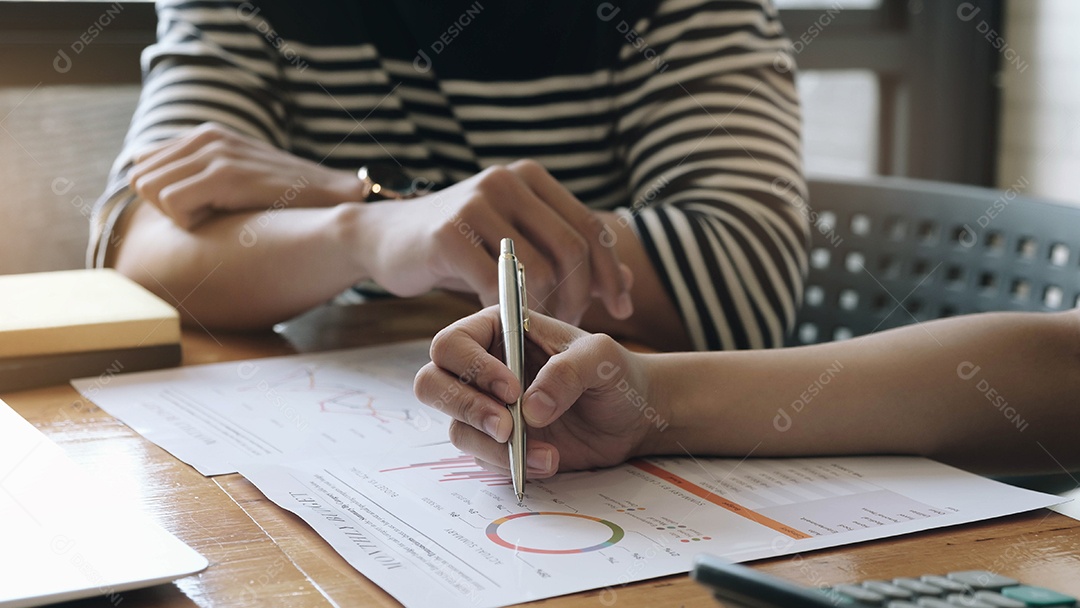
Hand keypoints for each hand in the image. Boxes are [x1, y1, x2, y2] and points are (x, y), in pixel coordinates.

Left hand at [129, 123, 362, 228]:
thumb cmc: (287, 202)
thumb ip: (199, 174)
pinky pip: (172, 204)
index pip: (143, 163)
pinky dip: (189, 223)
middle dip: (164, 206)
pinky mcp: (224, 174)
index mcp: (207, 135)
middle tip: (207, 216)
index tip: (198, 209)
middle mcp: (207, 137)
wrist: (333, 200)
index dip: (163, 195)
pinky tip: (224, 221)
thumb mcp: (239, 177)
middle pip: (140, 178)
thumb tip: (149, 183)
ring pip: (149, 189)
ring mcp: (216, 153)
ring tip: (218, 217)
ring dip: (177, 214)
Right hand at [360, 160, 632, 323]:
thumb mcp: (518, 242)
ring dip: (545, 310)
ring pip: (540, 271)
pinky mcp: (448, 234)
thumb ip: (569, 256)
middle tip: (570, 325)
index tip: (622, 310)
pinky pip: (496, 286)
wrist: (384, 239)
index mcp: (531, 178)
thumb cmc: (460, 247)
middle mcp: (507, 182)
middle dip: (581, 296)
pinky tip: (498, 320)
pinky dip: (505, 312)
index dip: (612, 273)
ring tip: (535, 327)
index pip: (590, 228)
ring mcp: (476, 203)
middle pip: (573, 249)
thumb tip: (630, 281)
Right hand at [414, 306, 665, 477]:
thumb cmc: (614, 372)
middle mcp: (483, 366)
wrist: (632, 416)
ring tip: (545, 453)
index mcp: (498, 329)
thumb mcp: (600, 358)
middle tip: (507, 426)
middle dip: (465, 407)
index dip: (472, 367)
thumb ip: (568, 372)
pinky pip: (482, 456)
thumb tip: (531, 409)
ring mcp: (486, 406)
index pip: (452, 343)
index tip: (512, 390)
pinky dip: (511, 464)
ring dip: (493, 446)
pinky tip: (549, 461)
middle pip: (432, 383)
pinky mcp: (498, 442)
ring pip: (456, 426)